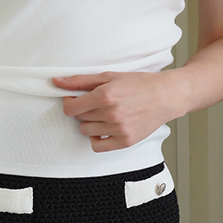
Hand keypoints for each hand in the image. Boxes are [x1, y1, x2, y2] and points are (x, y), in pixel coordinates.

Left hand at [52, 69, 183, 151]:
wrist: (166, 96)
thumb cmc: (139, 83)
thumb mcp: (109, 76)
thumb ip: (80, 80)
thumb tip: (56, 81)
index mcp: (105, 96)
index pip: (70, 107)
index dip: (69, 102)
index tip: (75, 99)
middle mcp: (111, 114)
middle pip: (78, 118)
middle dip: (83, 110)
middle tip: (96, 103)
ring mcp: (119, 129)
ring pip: (86, 131)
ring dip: (90, 123)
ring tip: (103, 113)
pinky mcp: (126, 141)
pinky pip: (98, 146)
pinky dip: (97, 138)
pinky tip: (105, 128)